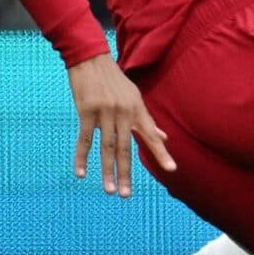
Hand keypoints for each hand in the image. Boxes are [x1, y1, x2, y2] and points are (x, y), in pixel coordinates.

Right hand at [69, 55, 172, 197]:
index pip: (151, 136)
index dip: (161, 152)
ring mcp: (105, 113)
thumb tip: (164, 137)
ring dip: (107, 171)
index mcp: (138, 110)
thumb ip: (147, 120)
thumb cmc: (114, 81)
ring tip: (109, 190)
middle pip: (126, 148)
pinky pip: (84, 139)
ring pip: (107, 147)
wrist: (91, 60)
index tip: (172, 169)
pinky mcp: (86, 111)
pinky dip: (82, 157)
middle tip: (126, 195)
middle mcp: (124, 113)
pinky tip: (81, 173)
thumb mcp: (135, 97)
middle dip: (126, 173)